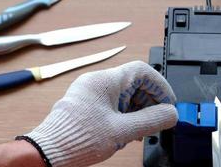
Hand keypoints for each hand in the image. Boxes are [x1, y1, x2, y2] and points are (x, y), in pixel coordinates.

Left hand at [19, 61, 177, 166]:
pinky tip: (126, 130)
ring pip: (123, 93)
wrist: (49, 151)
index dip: (160, 85)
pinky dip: (123, 113)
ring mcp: (90, 91)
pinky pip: (112, 102)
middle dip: (148, 101)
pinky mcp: (86, 102)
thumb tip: (170, 113)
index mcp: (104, 81)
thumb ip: (150, 120)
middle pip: (133, 82)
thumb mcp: (122, 131)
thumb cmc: (77, 139)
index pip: (141, 70)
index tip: (168, 102)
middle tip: (156, 120)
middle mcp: (96, 81)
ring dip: (136, 109)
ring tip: (140, 130)